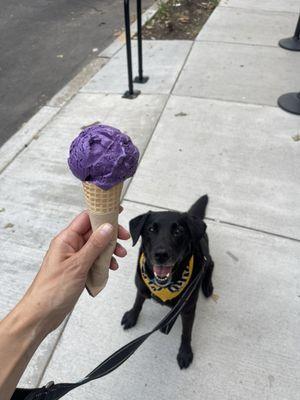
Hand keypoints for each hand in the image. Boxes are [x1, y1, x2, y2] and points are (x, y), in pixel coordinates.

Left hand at [21, 210, 129, 335]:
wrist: (42, 314)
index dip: (102, 213)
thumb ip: (94, 245)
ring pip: (96, 246)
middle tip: (124, 238)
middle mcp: (70, 246)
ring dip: (109, 249)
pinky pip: (94, 260)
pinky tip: (110, 267)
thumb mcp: (78, 265)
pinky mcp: (78, 269)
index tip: (118, 211)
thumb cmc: (52, 290)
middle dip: (110, 234)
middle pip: (94, 232)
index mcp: (66, 239)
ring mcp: (74, 258)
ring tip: (120, 256)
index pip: (86, 218)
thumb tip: (107, 227)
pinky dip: (104, 262)